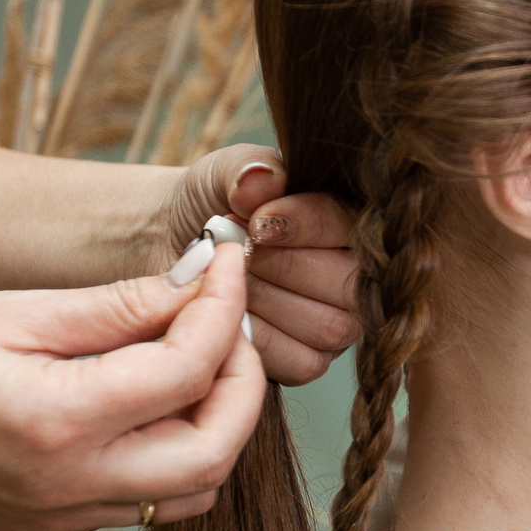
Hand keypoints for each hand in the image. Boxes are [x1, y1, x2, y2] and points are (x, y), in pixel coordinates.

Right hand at [0, 244, 265, 530]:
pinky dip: (171, 448)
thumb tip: (198, 283)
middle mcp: (69, 487)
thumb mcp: (10, 312)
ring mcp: (65, 520)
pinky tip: (146, 396)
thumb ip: (115, 307)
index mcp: (55, 424)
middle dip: (242, 382)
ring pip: (193, 489)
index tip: (229, 266)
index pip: (186, 373)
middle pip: (215, 453)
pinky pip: (146, 499)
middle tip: (227, 322)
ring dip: (216, 422)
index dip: (223, 312)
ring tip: (193, 356)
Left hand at [156, 145, 358, 385]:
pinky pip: (301, 361)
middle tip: (235, 250)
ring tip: (229, 278)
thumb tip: (261, 179)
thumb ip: (246, 169)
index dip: (305, 225)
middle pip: (347, 284)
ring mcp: (338, 323)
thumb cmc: (211, 206)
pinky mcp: (310, 361)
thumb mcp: (223, 174)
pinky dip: (258, 338)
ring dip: (266, 300)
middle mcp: (355, 275)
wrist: (175, 246)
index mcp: (349, 221)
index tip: (255, 220)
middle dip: (279, 266)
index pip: (349, 227)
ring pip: (327, 326)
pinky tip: (231, 312)